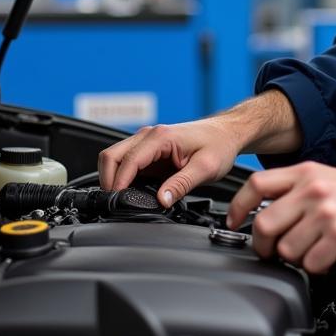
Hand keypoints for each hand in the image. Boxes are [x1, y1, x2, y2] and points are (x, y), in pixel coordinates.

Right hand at [98, 117, 242, 206]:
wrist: (227, 133)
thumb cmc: (219, 144)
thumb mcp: (205, 168)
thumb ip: (181, 185)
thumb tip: (161, 200)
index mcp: (161, 137)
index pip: (127, 160)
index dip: (118, 183)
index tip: (117, 201)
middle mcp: (149, 135)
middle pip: (111, 155)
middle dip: (108, 180)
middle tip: (114, 202)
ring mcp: (147, 142)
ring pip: (115, 158)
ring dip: (114, 178)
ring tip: (122, 199)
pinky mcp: (150, 150)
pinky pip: (127, 163)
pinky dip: (123, 176)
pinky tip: (132, 191)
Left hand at [225, 153, 335, 272]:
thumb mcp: (325, 178)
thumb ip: (295, 190)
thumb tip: (264, 212)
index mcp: (305, 173)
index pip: (256, 185)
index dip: (238, 206)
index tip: (234, 222)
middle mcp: (313, 190)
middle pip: (265, 223)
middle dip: (262, 245)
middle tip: (270, 252)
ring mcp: (327, 214)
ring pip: (286, 249)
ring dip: (294, 259)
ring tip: (308, 253)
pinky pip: (311, 264)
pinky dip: (315, 268)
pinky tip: (326, 259)